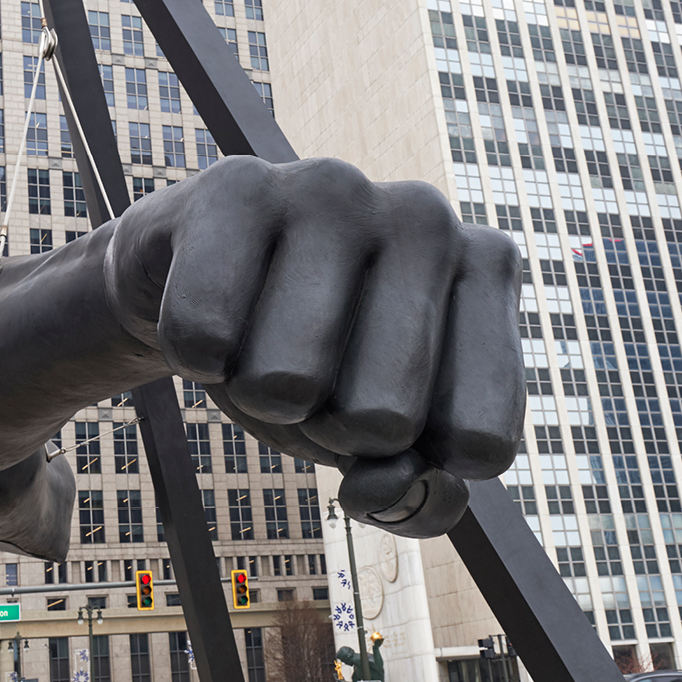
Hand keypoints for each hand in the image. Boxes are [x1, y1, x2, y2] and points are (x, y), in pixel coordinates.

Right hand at [105, 156, 524, 536]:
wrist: (200, 273)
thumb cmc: (308, 355)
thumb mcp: (374, 438)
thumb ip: (414, 495)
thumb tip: (387, 487)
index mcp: (487, 271)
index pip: (478, 445)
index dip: (413, 464)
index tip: (387, 412)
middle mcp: (428, 215)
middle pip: (382, 421)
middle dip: (325, 425)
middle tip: (310, 367)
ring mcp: (334, 188)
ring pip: (287, 381)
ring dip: (254, 393)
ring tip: (257, 335)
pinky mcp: (237, 185)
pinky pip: (203, 335)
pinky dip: (194, 358)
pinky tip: (210, 312)